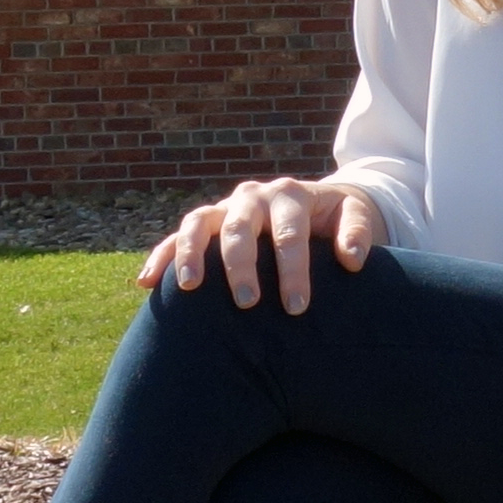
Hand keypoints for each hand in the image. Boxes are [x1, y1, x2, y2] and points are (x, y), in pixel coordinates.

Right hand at [142, 176, 380, 314]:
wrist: (314, 202)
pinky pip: (176, 235)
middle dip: (241, 266)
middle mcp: (253, 197)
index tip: (296, 307)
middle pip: (241, 228)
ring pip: (199, 223)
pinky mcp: (206, 223)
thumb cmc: (334, 218)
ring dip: (191, 253)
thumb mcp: (354, 215)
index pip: (289, 233)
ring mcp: (225, 208)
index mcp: (290, 195)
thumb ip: (357, 232)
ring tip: (188, 287)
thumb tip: (352, 260)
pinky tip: (145, 281)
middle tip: (247, 303)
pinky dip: (161, 255)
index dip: (292, 270)